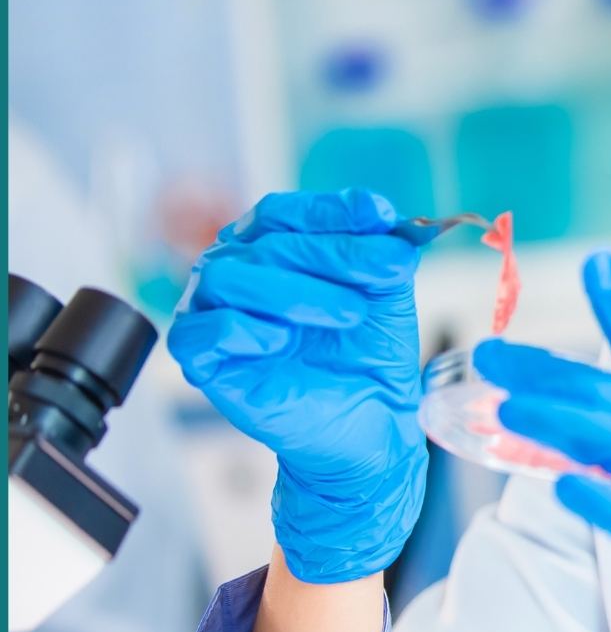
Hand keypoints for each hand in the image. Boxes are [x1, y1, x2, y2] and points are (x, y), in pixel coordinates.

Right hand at [167, 188, 426, 583]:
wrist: (368, 421)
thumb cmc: (367, 350)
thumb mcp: (385, 289)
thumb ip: (383, 246)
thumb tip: (388, 218)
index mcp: (267, 244)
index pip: (285, 212)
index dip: (330, 210)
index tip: (380, 215)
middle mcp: (232, 269)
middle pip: (268, 243)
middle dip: (334, 254)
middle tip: (388, 270)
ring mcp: (211, 313)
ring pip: (229, 277)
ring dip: (296, 291)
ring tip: (349, 314)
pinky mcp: (201, 361)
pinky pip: (201, 332)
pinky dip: (242, 329)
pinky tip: (282, 341)